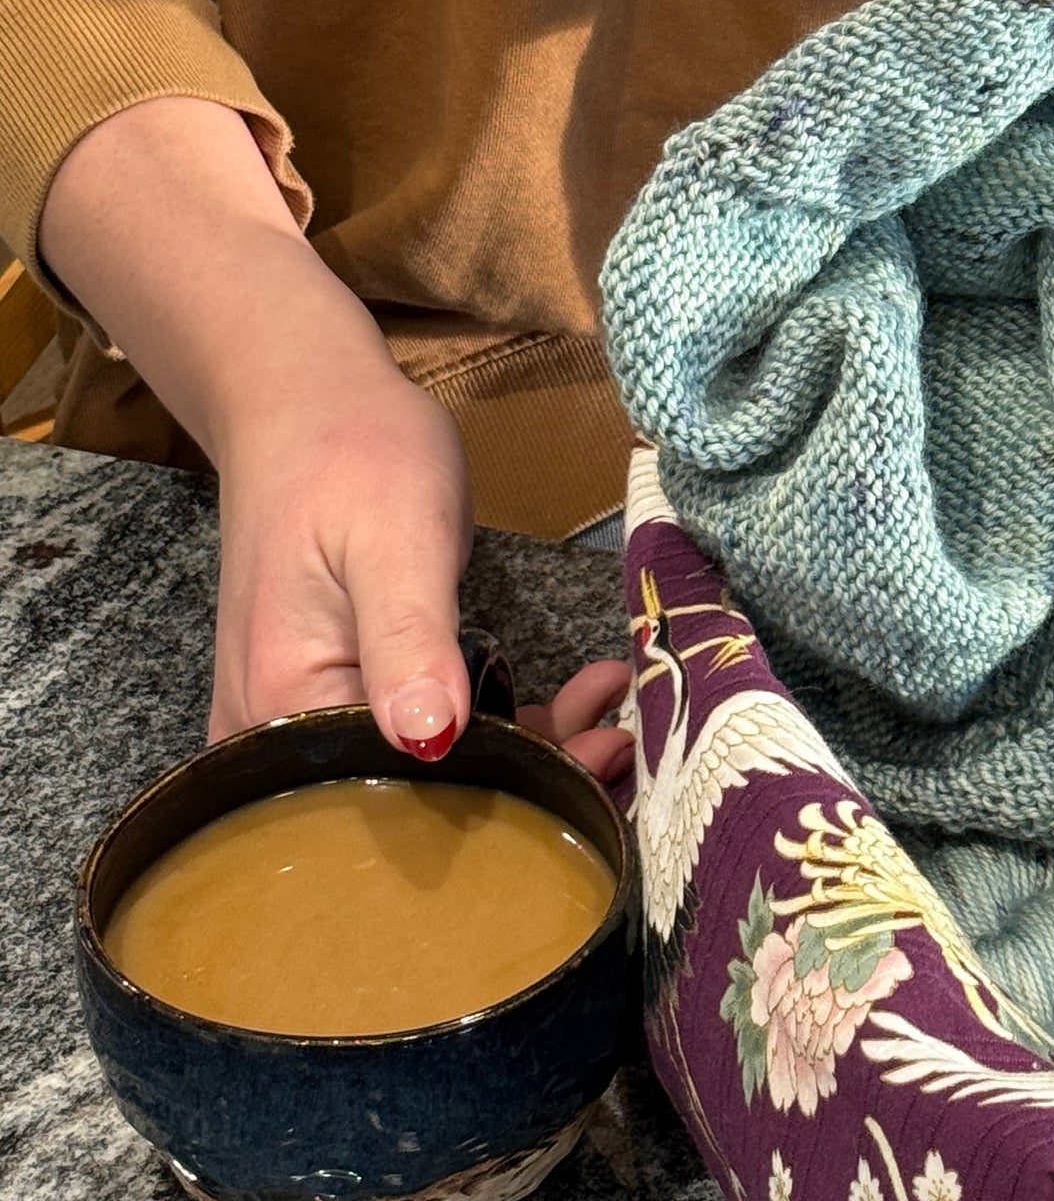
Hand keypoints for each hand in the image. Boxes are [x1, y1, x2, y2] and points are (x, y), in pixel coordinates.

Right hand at [40, 96, 628, 770]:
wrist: (306, 399)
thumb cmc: (348, 455)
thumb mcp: (394, 540)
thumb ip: (409, 640)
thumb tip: (428, 738)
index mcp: (284, 706)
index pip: (389, 800)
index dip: (492, 801)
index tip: (586, 776)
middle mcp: (283, 733)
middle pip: (411, 798)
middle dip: (524, 787)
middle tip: (622, 750)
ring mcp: (313, 714)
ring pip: (430, 768)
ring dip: (529, 754)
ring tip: (618, 722)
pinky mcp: (349, 691)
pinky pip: (431, 730)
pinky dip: (507, 721)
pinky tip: (580, 697)